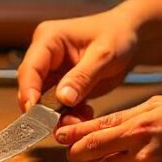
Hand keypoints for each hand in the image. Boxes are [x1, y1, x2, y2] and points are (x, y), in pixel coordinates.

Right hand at [17, 7, 140, 111]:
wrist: (132, 36)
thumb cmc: (118, 35)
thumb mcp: (103, 55)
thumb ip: (82, 77)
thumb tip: (63, 99)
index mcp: (49, 39)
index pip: (30, 68)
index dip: (28, 92)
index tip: (35, 114)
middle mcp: (46, 55)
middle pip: (33, 88)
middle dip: (46, 110)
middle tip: (63, 125)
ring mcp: (54, 71)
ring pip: (45, 102)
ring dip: (60, 116)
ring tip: (81, 120)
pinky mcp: (64, 85)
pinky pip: (60, 106)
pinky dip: (70, 115)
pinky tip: (86, 115)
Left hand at [55, 94, 161, 161]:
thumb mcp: (160, 104)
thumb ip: (129, 116)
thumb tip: (102, 127)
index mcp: (140, 122)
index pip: (96, 133)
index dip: (74, 138)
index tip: (58, 140)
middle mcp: (143, 147)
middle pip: (100, 155)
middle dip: (85, 154)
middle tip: (75, 154)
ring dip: (121, 161)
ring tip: (143, 149)